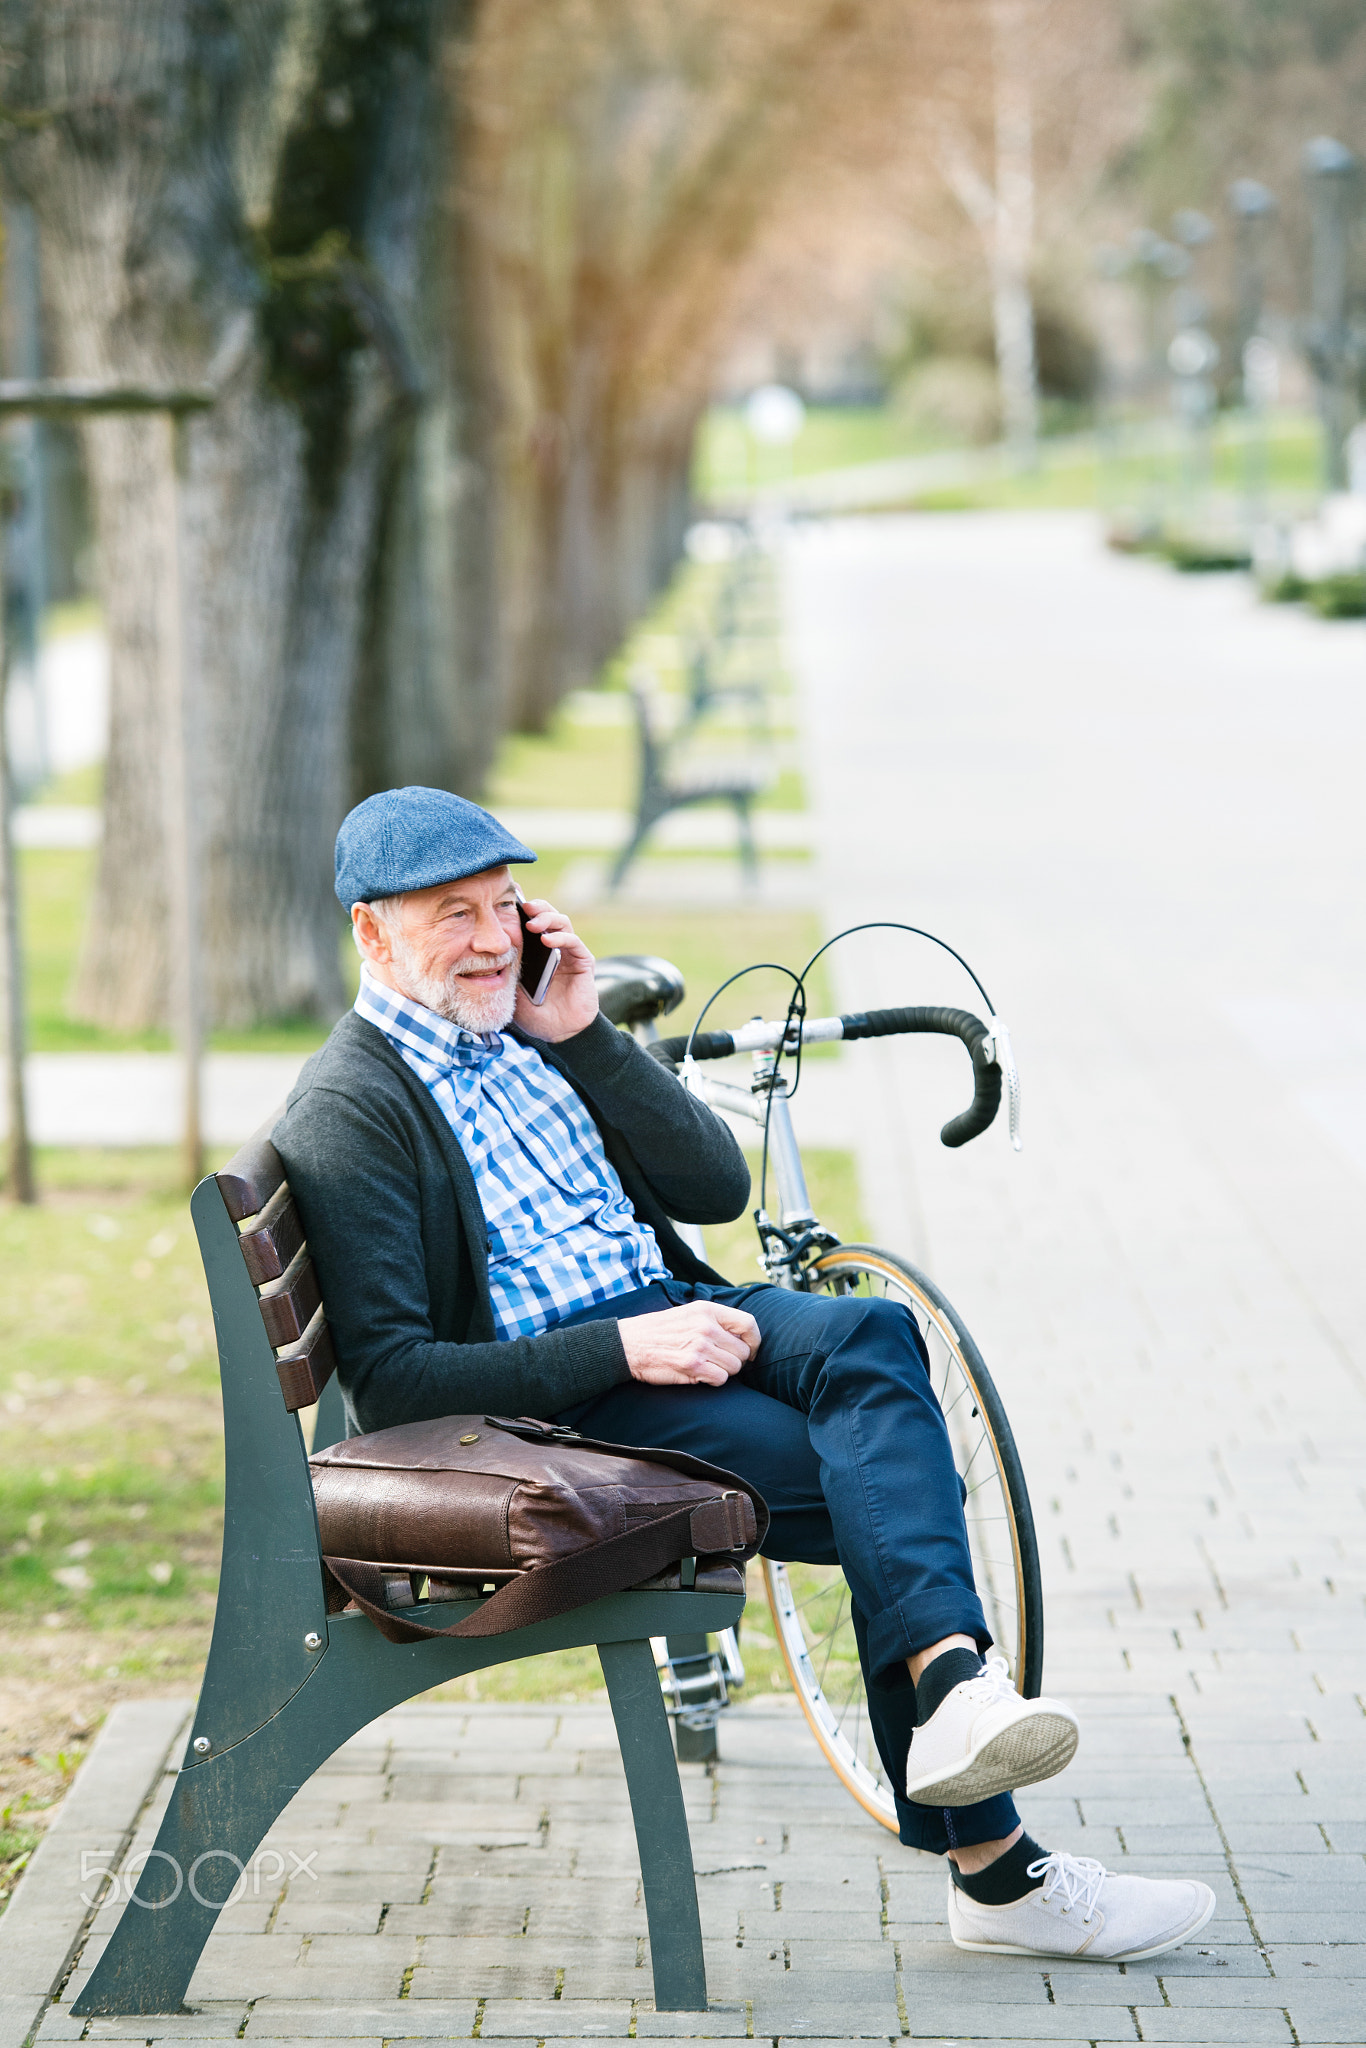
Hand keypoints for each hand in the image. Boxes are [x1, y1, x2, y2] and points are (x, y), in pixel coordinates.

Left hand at [513, 899, 599, 1041]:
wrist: (557, 1033)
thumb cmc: (534, 1013)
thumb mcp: (512, 988)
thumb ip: (506, 968)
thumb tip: (488, 949)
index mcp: (535, 951)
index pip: (530, 921)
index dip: (521, 908)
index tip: (506, 900)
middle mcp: (553, 947)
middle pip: (547, 916)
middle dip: (536, 908)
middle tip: (523, 906)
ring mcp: (569, 953)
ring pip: (562, 923)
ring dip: (548, 919)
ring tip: (534, 924)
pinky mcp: (584, 962)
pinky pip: (574, 943)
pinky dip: (561, 938)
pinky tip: (548, 940)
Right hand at [618, 1302, 760, 1386]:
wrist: (629, 1344)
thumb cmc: (659, 1331)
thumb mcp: (688, 1313)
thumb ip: (715, 1320)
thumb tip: (743, 1336)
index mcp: (707, 1310)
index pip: (749, 1323)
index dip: (754, 1341)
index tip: (750, 1350)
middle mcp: (706, 1326)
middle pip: (743, 1351)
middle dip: (735, 1361)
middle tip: (718, 1362)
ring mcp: (700, 1346)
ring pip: (734, 1367)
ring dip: (723, 1372)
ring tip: (706, 1367)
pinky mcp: (693, 1365)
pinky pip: (721, 1379)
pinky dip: (713, 1381)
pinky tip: (699, 1374)